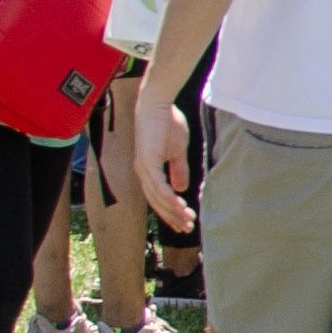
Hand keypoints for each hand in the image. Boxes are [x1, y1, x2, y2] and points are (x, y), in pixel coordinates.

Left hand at [131, 85, 195, 229]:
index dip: (171, 212)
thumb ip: (178, 169)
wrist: (157, 105)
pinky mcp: (147, 161)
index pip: (159, 198)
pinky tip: (179, 204)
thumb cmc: (166, 124)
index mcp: (149, 171)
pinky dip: (168, 196)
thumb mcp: (177, 151)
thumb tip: (182, 188)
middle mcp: (143, 173)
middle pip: (157, 202)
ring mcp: (143, 168)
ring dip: (173, 210)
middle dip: (173, 216)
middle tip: (188, 228)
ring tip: (188, 218)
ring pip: (157, 197)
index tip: (184, 223)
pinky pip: (158, 184)